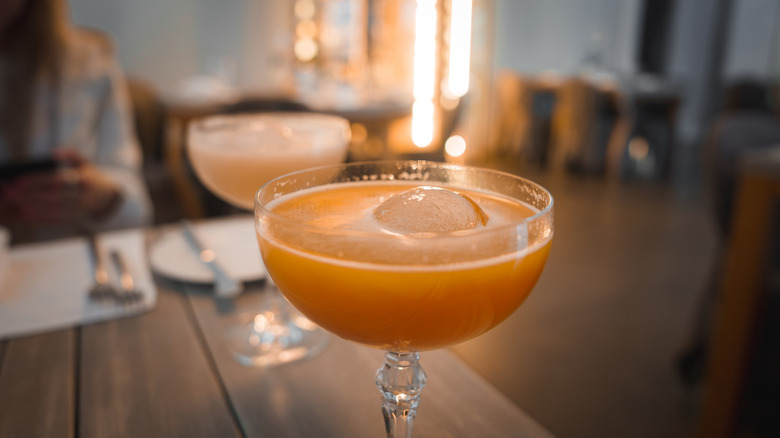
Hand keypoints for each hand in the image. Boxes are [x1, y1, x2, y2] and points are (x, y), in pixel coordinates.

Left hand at [0, 149, 120, 225]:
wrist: (109, 197)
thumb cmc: (92, 177)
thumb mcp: (86, 163)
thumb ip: (72, 155)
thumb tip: (55, 153)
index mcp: (85, 180)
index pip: (56, 181)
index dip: (37, 181)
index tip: (18, 182)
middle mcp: (84, 197)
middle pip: (52, 198)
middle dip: (29, 197)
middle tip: (10, 194)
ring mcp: (80, 210)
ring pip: (52, 212)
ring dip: (31, 209)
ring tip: (15, 205)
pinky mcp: (75, 219)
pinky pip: (55, 221)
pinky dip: (38, 219)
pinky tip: (25, 216)